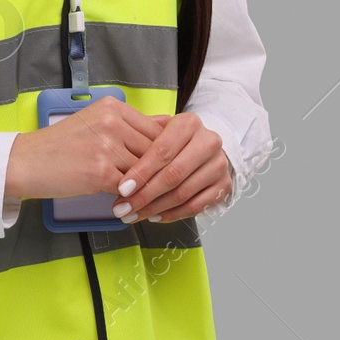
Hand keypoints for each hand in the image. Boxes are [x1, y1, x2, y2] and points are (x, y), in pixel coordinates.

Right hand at [5, 95, 167, 201]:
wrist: (28, 161)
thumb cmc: (62, 145)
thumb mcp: (97, 123)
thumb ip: (132, 125)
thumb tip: (169, 125)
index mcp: (113, 107)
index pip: (156, 131)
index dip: (162, 154)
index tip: (162, 167)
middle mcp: (112, 122)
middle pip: (154, 151)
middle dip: (156, 172)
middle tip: (157, 187)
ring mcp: (107, 146)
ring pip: (144, 171)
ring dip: (145, 187)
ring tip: (141, 197)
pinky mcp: (101, 171)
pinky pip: (130, 188)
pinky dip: (131, 198)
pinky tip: (125, 202)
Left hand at [110, 112, 230, 223]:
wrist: (206, 144)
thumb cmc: (174, 139)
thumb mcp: (158, 130)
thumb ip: (141, 142)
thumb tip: (116, 162)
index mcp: (188, 124)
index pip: (162, 151)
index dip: (141, 172)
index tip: (122, 188)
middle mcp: (208, 142)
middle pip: (173, 175)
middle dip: (145, 195)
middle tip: (123, 208)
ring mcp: (218, 165)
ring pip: (183, 193)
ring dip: (155, 208)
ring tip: (134, 215)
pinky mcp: (224, 185)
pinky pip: (196, 206)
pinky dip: (173, 214)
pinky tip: (154, 216)